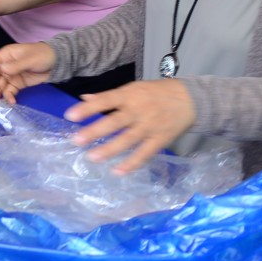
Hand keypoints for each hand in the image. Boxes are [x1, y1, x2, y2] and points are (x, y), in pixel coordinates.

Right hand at [0, 41, 55, 101]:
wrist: (58, 61)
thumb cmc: (42, 55)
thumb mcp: (29, 59)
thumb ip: (15, 65)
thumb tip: (2, 70)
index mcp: (5, 55)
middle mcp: (4, 66)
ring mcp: (11, 75)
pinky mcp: (17, 84)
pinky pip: (9, 91)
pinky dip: (8, 97)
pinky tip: (11, 102)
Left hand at [64, 80, 195, 172]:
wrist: (192, 99)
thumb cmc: (156, 92)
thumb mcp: (133, 88)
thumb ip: (109, 96)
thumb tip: (84, 98)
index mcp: (130, 95)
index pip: (106, 100)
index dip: (88, 108)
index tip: (70, 116)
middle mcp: (139, 111)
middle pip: (115, 122)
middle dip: (95, 131)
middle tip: (76, 141)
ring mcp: (150, 127)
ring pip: (128, 140)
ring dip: (110, 150)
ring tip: (92, 157)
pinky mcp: (161, 140)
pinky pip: (145, 153)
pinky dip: (132, 163)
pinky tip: (117, 172)